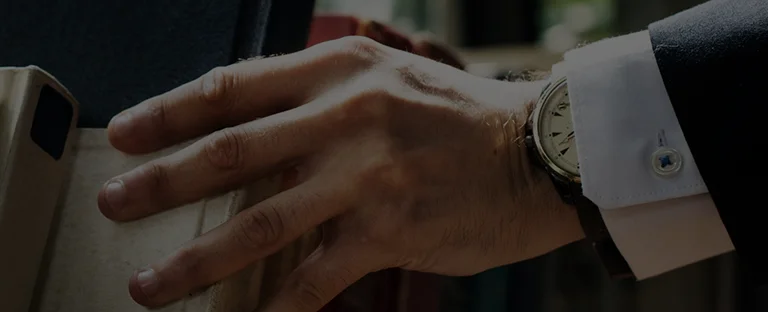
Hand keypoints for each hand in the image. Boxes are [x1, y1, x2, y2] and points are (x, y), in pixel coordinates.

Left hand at [98, 36, 583, 310]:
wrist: (540, 151)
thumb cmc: (460, 118)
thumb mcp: (388, 79)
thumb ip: (323, 95)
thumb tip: (253, 128)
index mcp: (340, 71)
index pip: (234, 87)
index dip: (171, 111)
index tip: (128, 133)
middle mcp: (347, 116)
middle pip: (230, 152)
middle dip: (160, 182)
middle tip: (114, 203)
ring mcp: (367, 175)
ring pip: (259, 223)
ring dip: (197, 260)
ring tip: (151, 284)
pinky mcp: (390, 231)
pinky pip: (315, 278)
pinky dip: (277, 308)